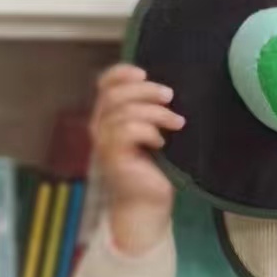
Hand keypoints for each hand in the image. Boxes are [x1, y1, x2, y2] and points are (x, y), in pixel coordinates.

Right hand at [91, 64, 184, 254]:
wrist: (147, 204)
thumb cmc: (154, 167)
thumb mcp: (152, 131)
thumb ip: (148, 110)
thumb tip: (166, 88)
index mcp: (107, 116)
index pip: (105, 83)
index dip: (122, 73)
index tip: (144, 73)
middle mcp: (100, 127)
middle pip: (115, 93)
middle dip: (146, 90)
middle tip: (170, 97)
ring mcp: (104, 143)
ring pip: (125, 111)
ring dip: (156, 114)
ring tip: (177, 124)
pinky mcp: (113, 157)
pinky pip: (128, 131)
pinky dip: (149, 131)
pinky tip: (160, 143)